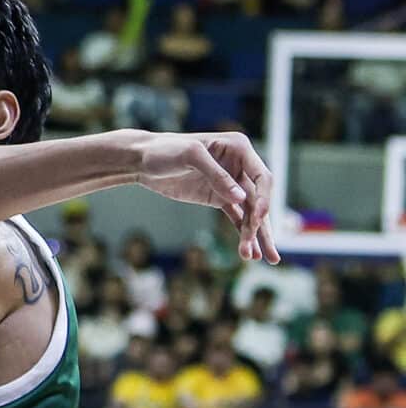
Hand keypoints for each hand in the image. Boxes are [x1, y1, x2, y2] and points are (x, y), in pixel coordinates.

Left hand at [134, 130, 277, 262]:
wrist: (142, 160)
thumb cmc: (165, 150)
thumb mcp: (190, 156)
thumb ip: (216, 175)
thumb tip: (242, 198)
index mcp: (239, 149)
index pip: (262, 177)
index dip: (264, 199)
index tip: (257, 218)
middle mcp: (240, 166)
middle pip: (259, 199)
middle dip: (261, 225)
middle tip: (265, 252)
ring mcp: (230, 184)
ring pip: (249, 212)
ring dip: (254, 235)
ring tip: (257, 258)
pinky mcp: (218, 198)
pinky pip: (236, 217)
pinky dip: (242, 233)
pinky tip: (249, 251)